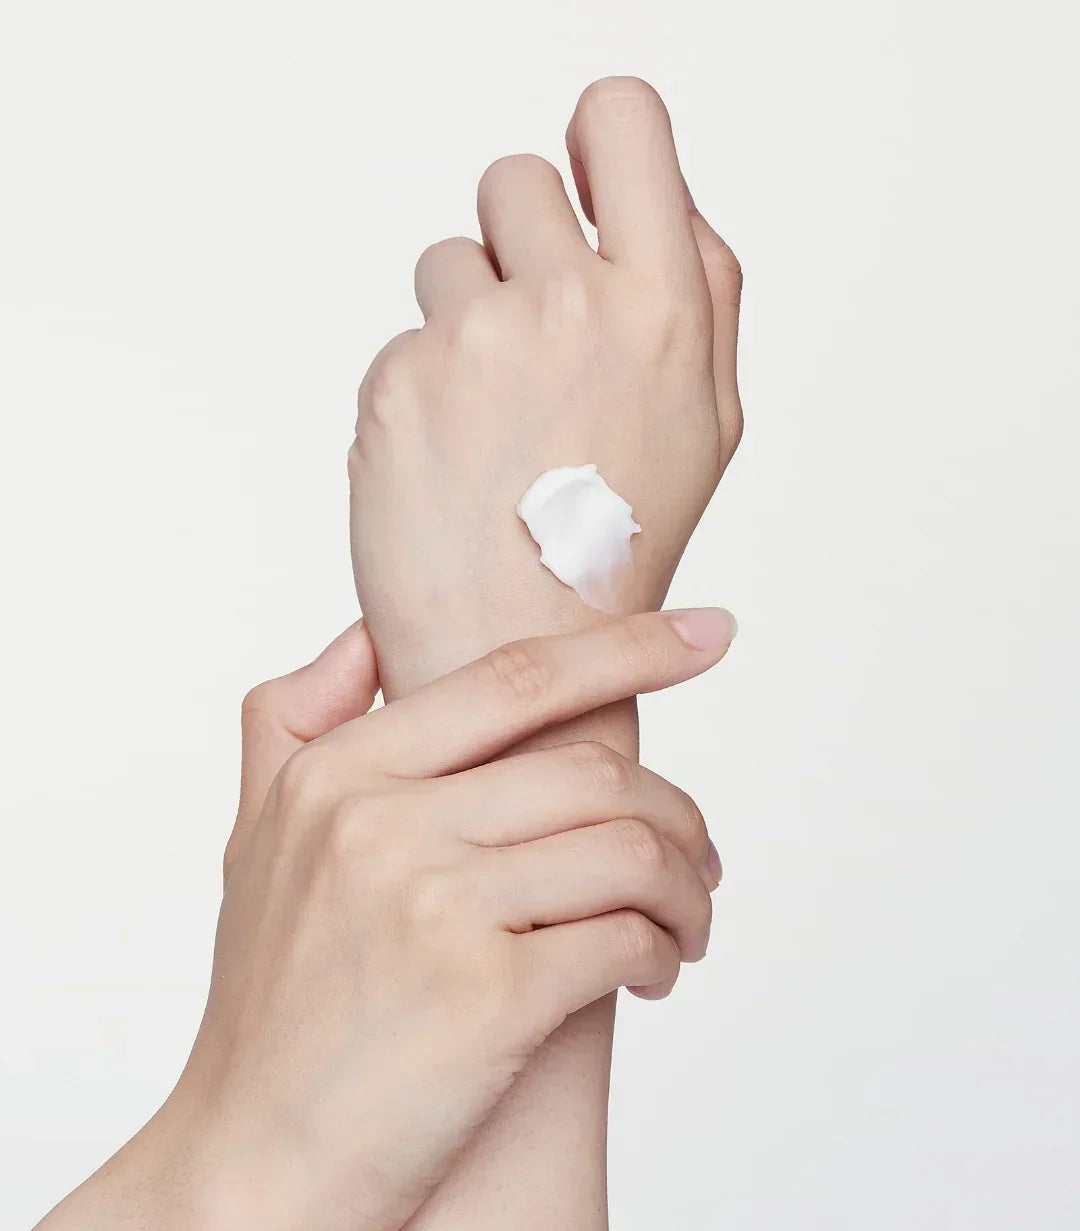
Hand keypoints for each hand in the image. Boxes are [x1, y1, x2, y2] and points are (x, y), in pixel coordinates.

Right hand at [170, 608, 734, 1230]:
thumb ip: (292, 720)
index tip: (710, 634)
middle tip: (700, 856)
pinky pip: (625, 938)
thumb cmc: (268, 1010)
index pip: (514, 679)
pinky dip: (662, 950)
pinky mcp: (487, 999)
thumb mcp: (251, 840)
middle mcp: (381, 824)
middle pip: (595, 770)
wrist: (246, 1167)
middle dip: (676, 811)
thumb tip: (365, 636)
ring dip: (684, 887)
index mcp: (338, 773)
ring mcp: (434, 908)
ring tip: (685, 923)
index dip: (628, 648)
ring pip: (629, 851)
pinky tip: (652, 972)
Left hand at [348, 78, 742, 696]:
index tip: (587, 175)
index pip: (621, 118)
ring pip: (447, 260)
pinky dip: (421, 389)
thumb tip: (660, 194)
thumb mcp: (710, 419)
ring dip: (466, 321)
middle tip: (536, 348)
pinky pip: (403, 339)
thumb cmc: (618, 550)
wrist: (521, 651)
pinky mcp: (394, 381)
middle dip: (521, 249)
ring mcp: (471, 341)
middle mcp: (566, 305)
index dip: (598, 137)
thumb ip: (702, 289)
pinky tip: (452, 460)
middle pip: (515, 181)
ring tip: (496, 423)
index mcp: (662, 304)